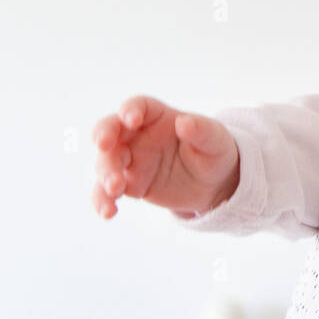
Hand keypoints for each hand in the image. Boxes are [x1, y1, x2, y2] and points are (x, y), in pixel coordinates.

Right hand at [90, 96, 239, 219]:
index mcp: (157, 117)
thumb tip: (184, 122)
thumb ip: (201, 130)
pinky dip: (103, 200)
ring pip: (106, 162)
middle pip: (111, 130)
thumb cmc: (213, 152)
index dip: (130, 109)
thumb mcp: (215, 140)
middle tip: (104, 146)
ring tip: (115, 189)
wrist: (212, 184)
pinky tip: (108, 212)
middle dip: (104, 136)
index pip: (138, 106)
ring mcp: (130, 160)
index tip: (130, 119)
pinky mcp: (128, 184)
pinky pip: (107, 191)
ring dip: (105, 173)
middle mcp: (137, 135)